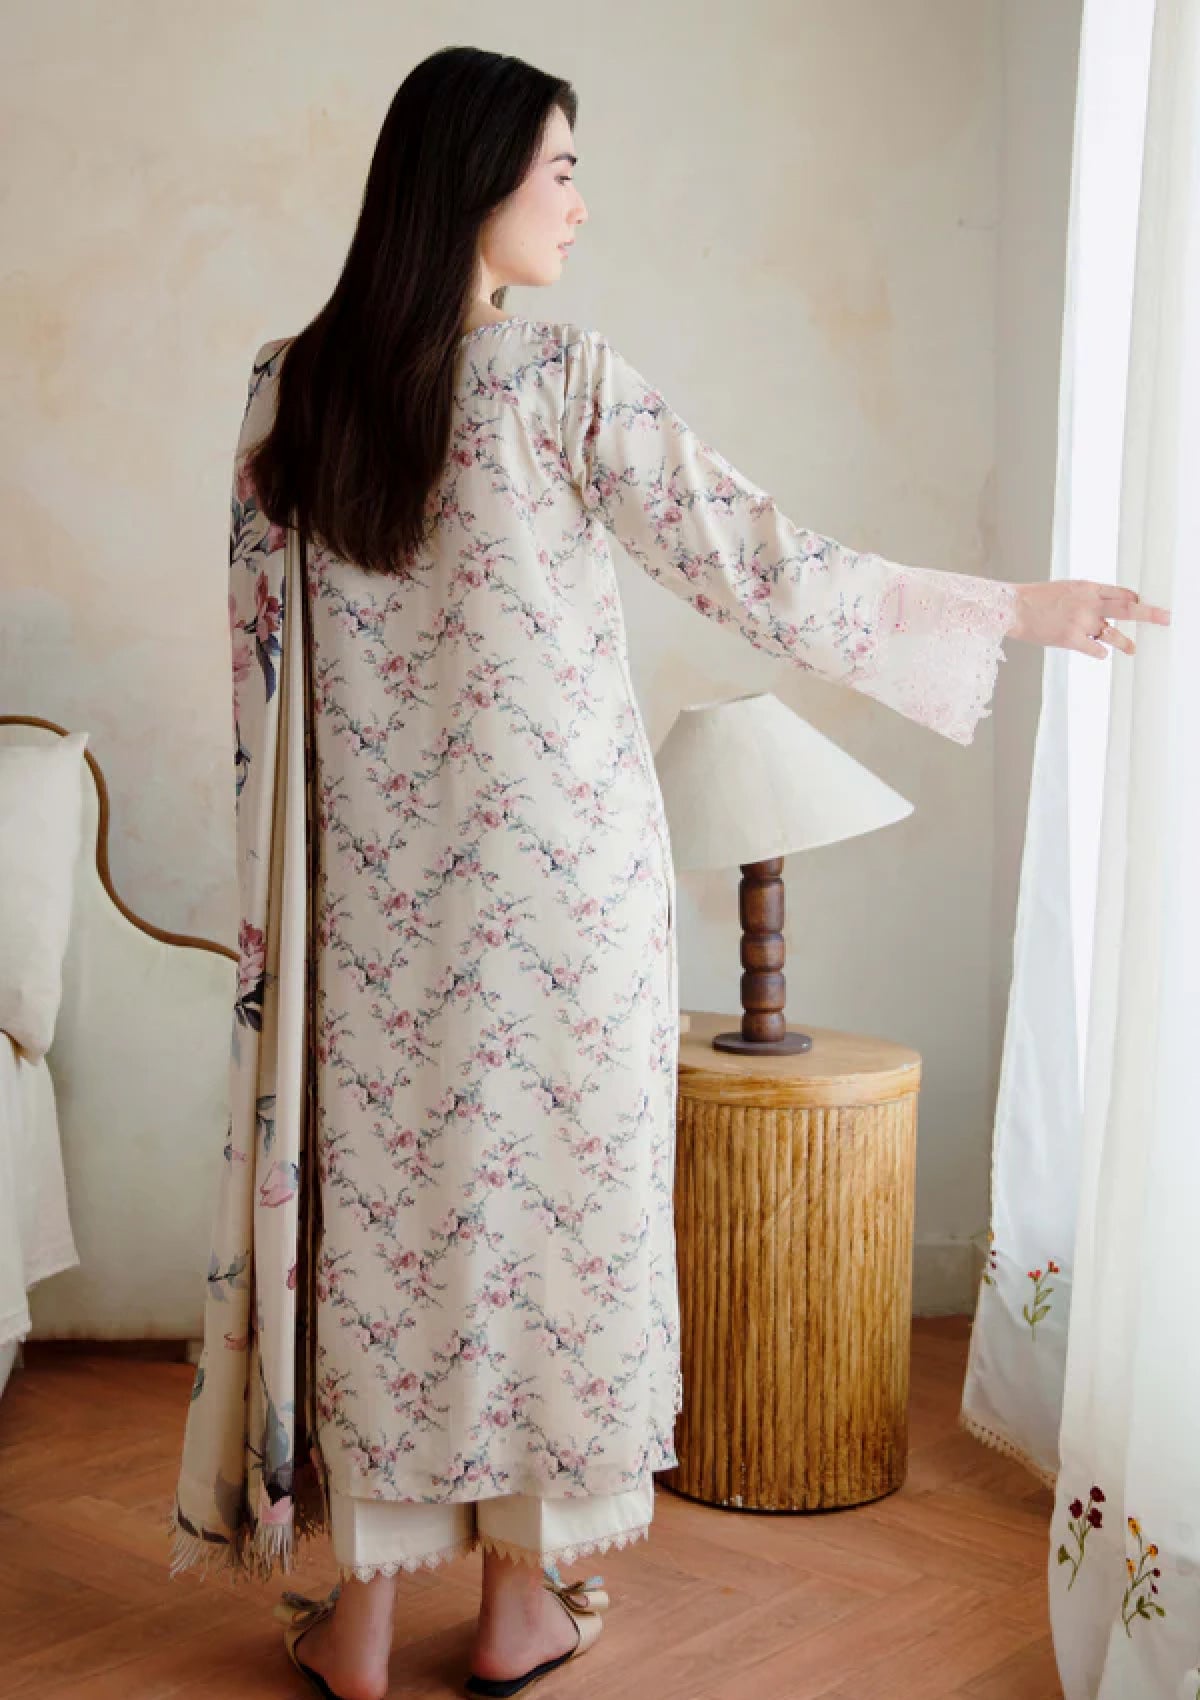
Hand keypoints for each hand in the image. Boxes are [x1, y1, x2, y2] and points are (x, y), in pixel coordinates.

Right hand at [1009, 580, 1171, 656]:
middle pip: (1128, 609)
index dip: (1135, 601)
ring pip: (1114, 634)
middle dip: (1150, 614)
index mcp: (1088, 587)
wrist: (1012, 607)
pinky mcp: (1070, 639)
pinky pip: (1096, 650)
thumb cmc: (1036, 599)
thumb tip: (1103, 608)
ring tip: (1132, 649)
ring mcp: (1081, 621)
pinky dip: (1100, 652)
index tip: (1142, 606)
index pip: (1122, 593)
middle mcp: (1088, 603)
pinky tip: (1099, 653)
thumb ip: (1087, 596)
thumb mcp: (1066, 589)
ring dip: (1125, 643)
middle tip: (1166, 618)